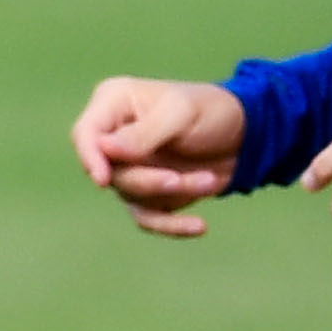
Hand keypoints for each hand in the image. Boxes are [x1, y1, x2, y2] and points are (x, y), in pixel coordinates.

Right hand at [70, 77, 249, 237]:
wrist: (246, 135)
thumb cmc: (212, 110)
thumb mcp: (181, 113)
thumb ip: (142, 133)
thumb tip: (103, 148)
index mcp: (114, 104)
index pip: (85, 134)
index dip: (89, 157)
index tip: (102, 179)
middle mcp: (114, 138)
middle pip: (110, 172)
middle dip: (149, 180)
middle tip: (180, 178)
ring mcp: (129, 168)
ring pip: (133, 196)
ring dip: (174, 193)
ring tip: (209, 180)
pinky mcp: (148, 193)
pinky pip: (148, 217)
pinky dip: (172, 225)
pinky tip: (200, 226)